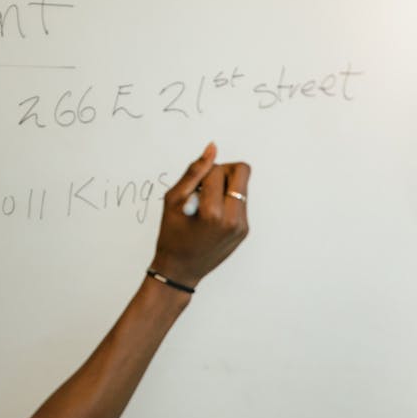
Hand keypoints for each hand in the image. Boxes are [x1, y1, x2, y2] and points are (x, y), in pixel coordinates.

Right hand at [151, 142, 249, 288]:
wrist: (180, 270)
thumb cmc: (171, 235)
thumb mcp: (172, 200)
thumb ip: (193, 172)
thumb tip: (212, 148)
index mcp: (213, 212)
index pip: (217, 170)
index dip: (202, 172)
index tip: (192, 188)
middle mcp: (233, 219)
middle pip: (241, 172)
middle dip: (223, 171)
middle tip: (206, 185)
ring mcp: (242, 226)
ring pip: (242, 186)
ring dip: (224, 187)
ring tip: (206, 203)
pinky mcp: (244, 230)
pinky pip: (240, 202)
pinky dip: (226, 201)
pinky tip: (210, 216)